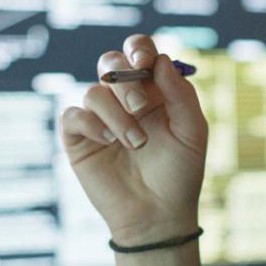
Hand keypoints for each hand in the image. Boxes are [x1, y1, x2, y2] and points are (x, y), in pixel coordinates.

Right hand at [59, 34, 207, 243]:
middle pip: (110, 63)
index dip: (138, 50)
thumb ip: (180, 94)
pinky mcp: (79, 139)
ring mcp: (99, 118)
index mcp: (153, 91)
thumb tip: (160, 61)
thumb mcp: (192, 132)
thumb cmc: (179, 173)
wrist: (158, 214)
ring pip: (94, 92)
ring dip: (116, 115)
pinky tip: (108, 142)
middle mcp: (123, 99)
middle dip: (125, 80)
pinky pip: (73, 115)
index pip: (139, 53)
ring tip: (136, 143)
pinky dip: (91, 124)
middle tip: (141, 107)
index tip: (145, 64)